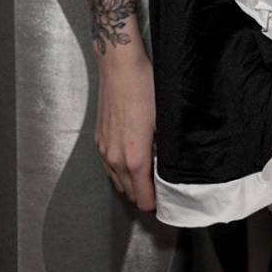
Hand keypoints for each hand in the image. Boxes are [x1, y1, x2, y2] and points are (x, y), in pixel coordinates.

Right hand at [94, 50, 156, 211]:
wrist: (119, 67)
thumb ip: (165, 151)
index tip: (166, 200)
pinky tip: (132, 160)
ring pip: (117, 182)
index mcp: (134, 159)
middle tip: (160, 188)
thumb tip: (172, 168)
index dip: (155, 203)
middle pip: (129, 194)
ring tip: (148, 176)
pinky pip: (109, 167)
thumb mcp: (164, 121)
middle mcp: (115, 159)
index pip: (142, 199)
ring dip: (131, 184)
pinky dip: (120, 171)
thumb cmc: (145, 89)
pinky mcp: (98, 140)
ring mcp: (104, 150)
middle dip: (144, 195)